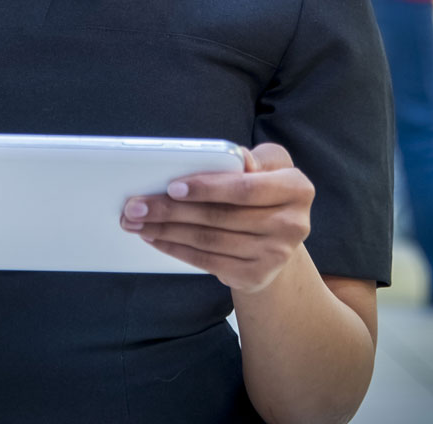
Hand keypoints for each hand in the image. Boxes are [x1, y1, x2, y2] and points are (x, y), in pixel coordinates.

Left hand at [120, 143, 314, 293]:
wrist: (276, 239)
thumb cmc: (263, 190)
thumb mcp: (267, 165)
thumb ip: (252, 158)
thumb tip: (233, 156)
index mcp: (297, 188)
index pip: (246, 188)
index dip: (208, 187)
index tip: (172, 186)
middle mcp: (293, 225)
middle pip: (221, 217)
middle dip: (172, 210)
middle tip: (135, 206)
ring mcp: (275, 255)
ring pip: (209, 240)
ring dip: (166, 231)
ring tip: (136, 221)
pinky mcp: (256, 277)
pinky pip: (207, 261)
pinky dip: (176, 249)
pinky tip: (155, 238)